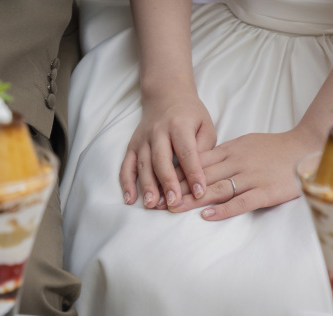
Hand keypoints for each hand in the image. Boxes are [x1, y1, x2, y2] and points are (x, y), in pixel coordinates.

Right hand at [119, 92, 215, 208]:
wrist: (166, 94)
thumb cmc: (190, 115)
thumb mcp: (205, 125)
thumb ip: (204, 148)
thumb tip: (198, 175)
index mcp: (180, 125)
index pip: (187, 152)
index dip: (194, 173)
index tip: (200, 191)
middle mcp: (158, 132)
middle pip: (162, 160)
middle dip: (167, 183)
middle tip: (173, 203)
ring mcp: (143, 139)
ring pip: (143, 164)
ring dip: (147, 186)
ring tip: (152, 204)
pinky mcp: (132, 146)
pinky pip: (127, 165)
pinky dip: (126, 183)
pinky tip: (129, 199)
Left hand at [169, 127, 322, 219]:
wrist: (308, 148)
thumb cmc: (276, 148)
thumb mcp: (246, 144)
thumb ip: (224, 154)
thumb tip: (200, 163)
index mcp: (231, 150)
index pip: (197, 162)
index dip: (176, 174)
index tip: (158, 184)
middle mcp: (238, 162)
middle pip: (201, 177)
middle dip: (177, 189)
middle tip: (157, 201)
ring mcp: (251, 177)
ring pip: (216, 189)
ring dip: (193, 200)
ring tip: (173, 208)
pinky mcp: (266, 192)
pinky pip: (241, 202)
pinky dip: (223, 210)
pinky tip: (207, 216)